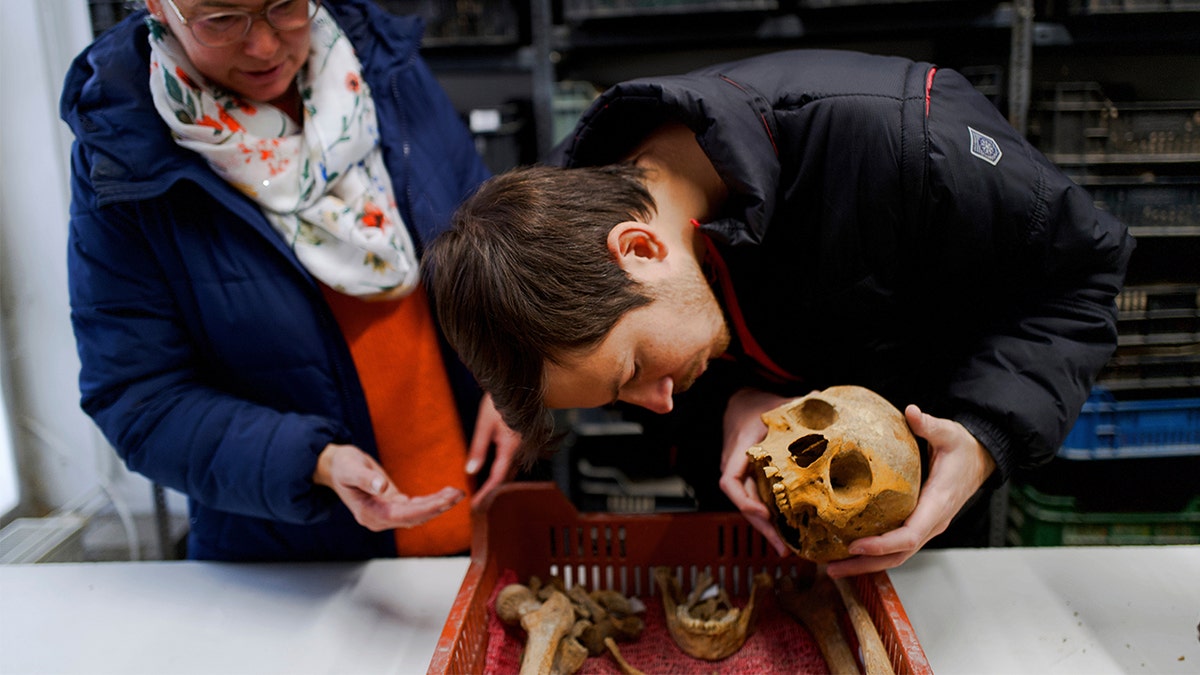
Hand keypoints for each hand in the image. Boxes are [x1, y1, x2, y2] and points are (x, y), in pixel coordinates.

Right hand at [313, 443, 462, 530]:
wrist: (336, 467)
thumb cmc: (342, 466)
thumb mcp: (350, 468)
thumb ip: (365, 478)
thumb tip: (381, 487)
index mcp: (369, 514)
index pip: (402, 515)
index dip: (425, 509)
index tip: (445, 501)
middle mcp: (379, 518)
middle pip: (414, 517)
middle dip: (437, 507)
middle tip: (458, 494)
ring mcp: (386, 514)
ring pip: (417, 514)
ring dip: (438, 505)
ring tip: (457, 493)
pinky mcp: (393, 506)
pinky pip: (416, 508)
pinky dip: (431, 502)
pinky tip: (446, 494)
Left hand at [466, 393, 522, 509]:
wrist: (518, 384)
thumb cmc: (500, 402)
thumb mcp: (484, 425)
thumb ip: (478, 449)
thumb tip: (470, 471)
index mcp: (510, 448)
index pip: (498, 478)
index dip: (487, 493)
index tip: (477, 505)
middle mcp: (519, 450)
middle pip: (506, 477)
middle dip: (492, 492)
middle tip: (479, 504)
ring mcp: (522, 445)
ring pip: (511, 470)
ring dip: (498, 482)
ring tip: (484, 492)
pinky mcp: (521, 441)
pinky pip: (513, 461)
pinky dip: (503, 471)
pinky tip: (495, 472)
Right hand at [718, 387, 791, 555]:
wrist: (741, 403)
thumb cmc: (759, 404)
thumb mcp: (778, 404)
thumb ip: (800, 404)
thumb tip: (822, 401)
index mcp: (739, 449)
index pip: (730, 481)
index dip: (745, 501)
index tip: (764, 514)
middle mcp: (736, 466)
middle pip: (743, 503)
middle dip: (761, 527)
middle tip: (782, 548)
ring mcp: (742, 475)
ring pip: (750, 507)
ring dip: (766, 529)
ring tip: (786, 550)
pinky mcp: (751, 480)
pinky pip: (757, 502)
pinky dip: (770, 518)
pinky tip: (787, 532)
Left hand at [825, 404, 996, 577]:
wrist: (979, 461)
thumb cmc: (962, 448)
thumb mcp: (949, 433)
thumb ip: (929, 425)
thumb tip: (911, 412)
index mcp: (938, 504)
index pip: (910, 535)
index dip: (882, 544)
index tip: (855, 544)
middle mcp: (932, 523)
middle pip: (898, 555)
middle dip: (865, 564)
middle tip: (831, 568)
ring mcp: (926, 527)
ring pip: (896, 556)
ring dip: (865, 564)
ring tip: (833, 567)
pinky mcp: (918, 525)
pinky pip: (896, 546)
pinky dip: (873, 554)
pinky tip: (849, 552)